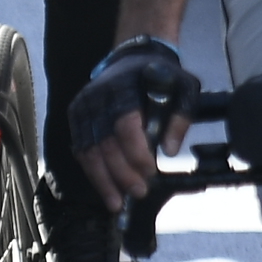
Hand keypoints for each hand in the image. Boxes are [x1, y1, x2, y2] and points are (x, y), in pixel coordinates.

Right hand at [60, 36, 197, 214]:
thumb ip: (180, 118)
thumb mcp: (184, 88)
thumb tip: (170, 150)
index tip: (149, 172)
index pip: (125, 125)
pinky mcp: (76, 118)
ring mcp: (83, 109)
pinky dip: (92, 172)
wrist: (132, 58)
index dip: (135, 152)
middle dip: (121, 173)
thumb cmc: (162, 76)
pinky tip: (105, 189)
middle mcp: (97, 99)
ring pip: (88, 151)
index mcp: (123, 89)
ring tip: (117, 203)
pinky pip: (81, 150)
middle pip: (105, 143)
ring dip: (103, 180)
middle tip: (139, 192)